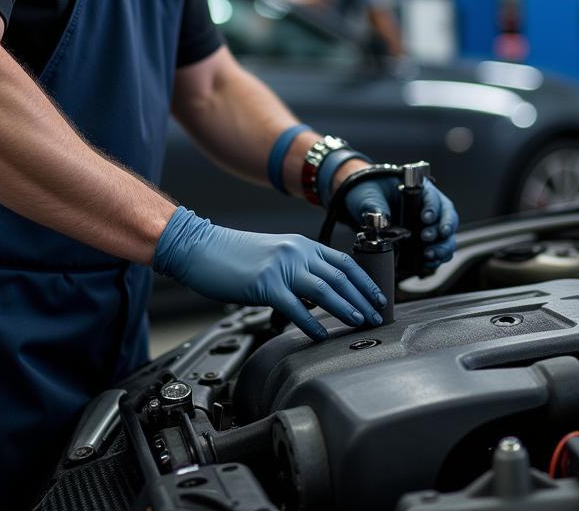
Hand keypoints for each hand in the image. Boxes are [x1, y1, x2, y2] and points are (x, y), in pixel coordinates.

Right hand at [153, 207, 387, 339]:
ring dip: (345, 307)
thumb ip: (299, 269)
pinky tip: (320, 334)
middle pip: (340, 276)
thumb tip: (320, 293)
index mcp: (301, 244)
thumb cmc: (235, 255)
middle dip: (362, 297)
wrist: (201, 247)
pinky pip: (295, 306)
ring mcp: (281, 267)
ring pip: (324, 289)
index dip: (364, 280)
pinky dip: (311, 322)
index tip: (377, 297)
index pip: (343, 262)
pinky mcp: (265, 284)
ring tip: (359, 321)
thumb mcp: (275, 254)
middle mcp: (296, 252)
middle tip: (376, 315)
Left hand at [342, 177, 458, 271]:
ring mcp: (428, 226)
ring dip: (442, 247)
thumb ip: (375, 206)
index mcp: (419, 190)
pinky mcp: (423, 243)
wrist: (362, 205)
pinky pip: (438, 252)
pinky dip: (436, 259)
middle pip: (447, 217)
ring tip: (429, 254)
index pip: (433, 197)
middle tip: (426, 237)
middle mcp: (428, 207)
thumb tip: (381, 221)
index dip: (432, 208)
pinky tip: (427, 263)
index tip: (425, 218)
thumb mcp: (369, 195)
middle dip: (441, 229)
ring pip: (446, 237)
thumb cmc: (368, 193)